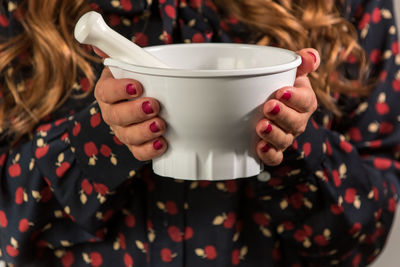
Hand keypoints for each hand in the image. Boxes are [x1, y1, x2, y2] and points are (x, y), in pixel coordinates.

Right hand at [93, 47, 167, 160]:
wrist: (155, 97)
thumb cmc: (141, 80)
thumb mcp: (132, 63)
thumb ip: (118, 53)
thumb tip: (96, 39)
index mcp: (107, 91)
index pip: (105, 92)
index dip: (119, 90)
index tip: (137, 86)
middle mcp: (112, 112)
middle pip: (115, 116)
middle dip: (134, 112)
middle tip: (154, 105)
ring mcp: (123, 130)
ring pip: (127, 136)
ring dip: (144, 132)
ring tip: (160, 125)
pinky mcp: (137, 145)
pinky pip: (138, 153)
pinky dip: (149, 151)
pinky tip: (161, 144)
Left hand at [255, 48, 319, 165]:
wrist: (261, 101)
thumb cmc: (278, 84)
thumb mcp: (290, 71)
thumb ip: (301, 62)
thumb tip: (310, 55)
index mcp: (304, 101)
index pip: (306, 101)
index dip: (296, 99)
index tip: (281, 92)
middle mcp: (297, 121)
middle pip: (296, 123)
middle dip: (283, 115)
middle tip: (268, 106)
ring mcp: (286, 137)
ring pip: (285, 140)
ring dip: (274, 134)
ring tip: (261, 126)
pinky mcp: (273, 149)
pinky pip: (275, 157)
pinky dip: (269, 154)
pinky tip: (260, 147)